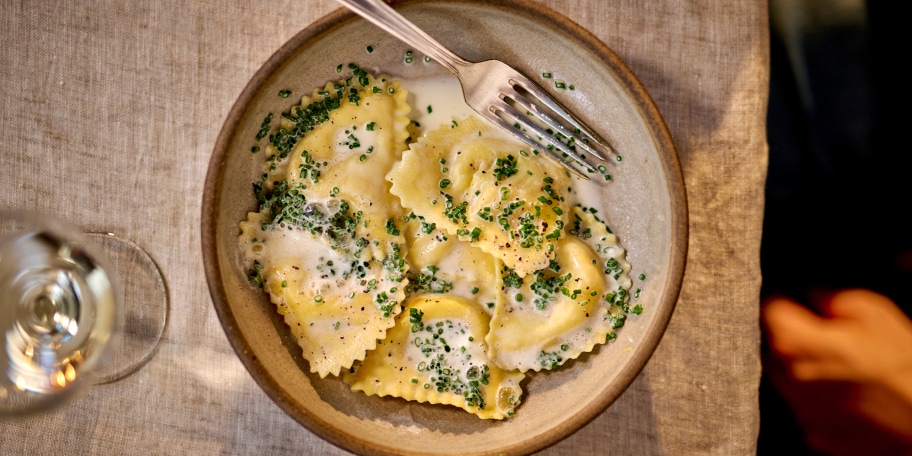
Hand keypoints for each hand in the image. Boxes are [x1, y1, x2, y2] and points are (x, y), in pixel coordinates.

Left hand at [762, 289, 911, 453]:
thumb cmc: (900, 360)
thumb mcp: (872, 311)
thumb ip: (829, 298)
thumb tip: (810, 296)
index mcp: (796, 342)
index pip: (768, 312)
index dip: (784, 305)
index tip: (798, 306)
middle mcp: (788, 377)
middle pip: (773, 348)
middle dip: (792, 340)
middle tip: (825, 341)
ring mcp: (799, 409)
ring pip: (786, 380)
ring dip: (803, 371)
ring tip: (840, 371)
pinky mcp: (813, 432)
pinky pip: (805, 408)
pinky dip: (818, 400)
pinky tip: (846, 395)